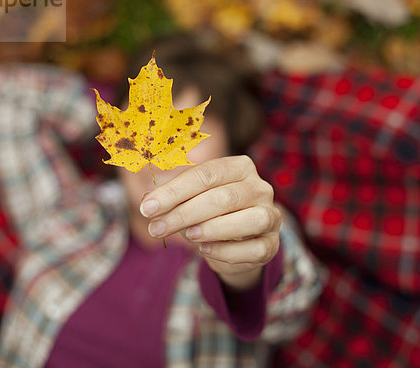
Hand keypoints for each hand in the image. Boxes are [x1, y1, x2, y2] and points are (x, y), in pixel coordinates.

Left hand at [139, 155, 280, 290]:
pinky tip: (206, 250)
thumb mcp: (190, 199)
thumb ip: (172, 198)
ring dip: (213, 229)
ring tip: (188, 236)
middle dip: (184, 214)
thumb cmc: (210, 213)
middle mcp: (260, 188)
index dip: (174, 192)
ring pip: (249, 220)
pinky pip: (254, 249)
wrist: (236, 242)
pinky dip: (228, 251)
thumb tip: (149, 202)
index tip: (147, 208)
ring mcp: (271, 216)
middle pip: (222, 197)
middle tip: (156, 228)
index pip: (206, 174)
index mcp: (240, 167)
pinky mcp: (272, 244)